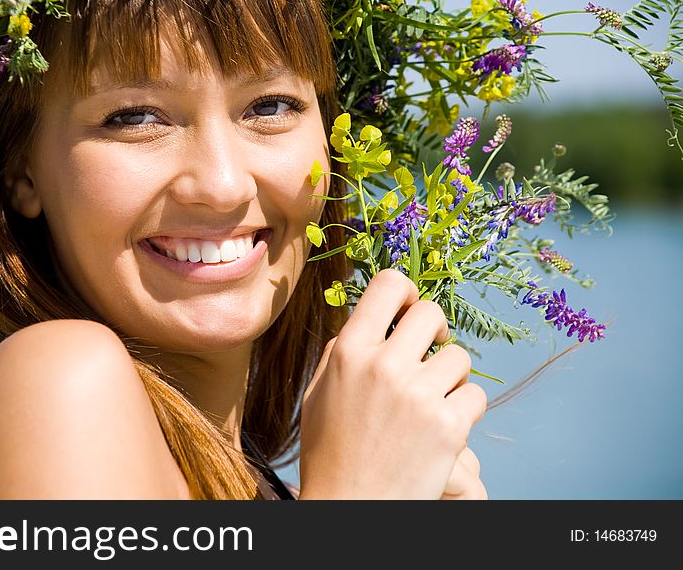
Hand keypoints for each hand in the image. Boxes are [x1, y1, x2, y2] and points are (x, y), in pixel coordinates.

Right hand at [298, 268, 486, 498]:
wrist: (350, 507)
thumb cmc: (330, 451)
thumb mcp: (318, 392)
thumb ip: (342, 350)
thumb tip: (372, 318)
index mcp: (349, 352)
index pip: (388, 285)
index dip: (405, 290)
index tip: (409, 309)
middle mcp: (384, 366)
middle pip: (431, 313)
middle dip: (435, 330)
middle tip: (432, 350)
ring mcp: (419, 396)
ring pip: (459, 356)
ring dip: (450, 375)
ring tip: (432, 399)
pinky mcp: (448, 426)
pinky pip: (475, 394)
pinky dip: (464, 408)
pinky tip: (442, 424)